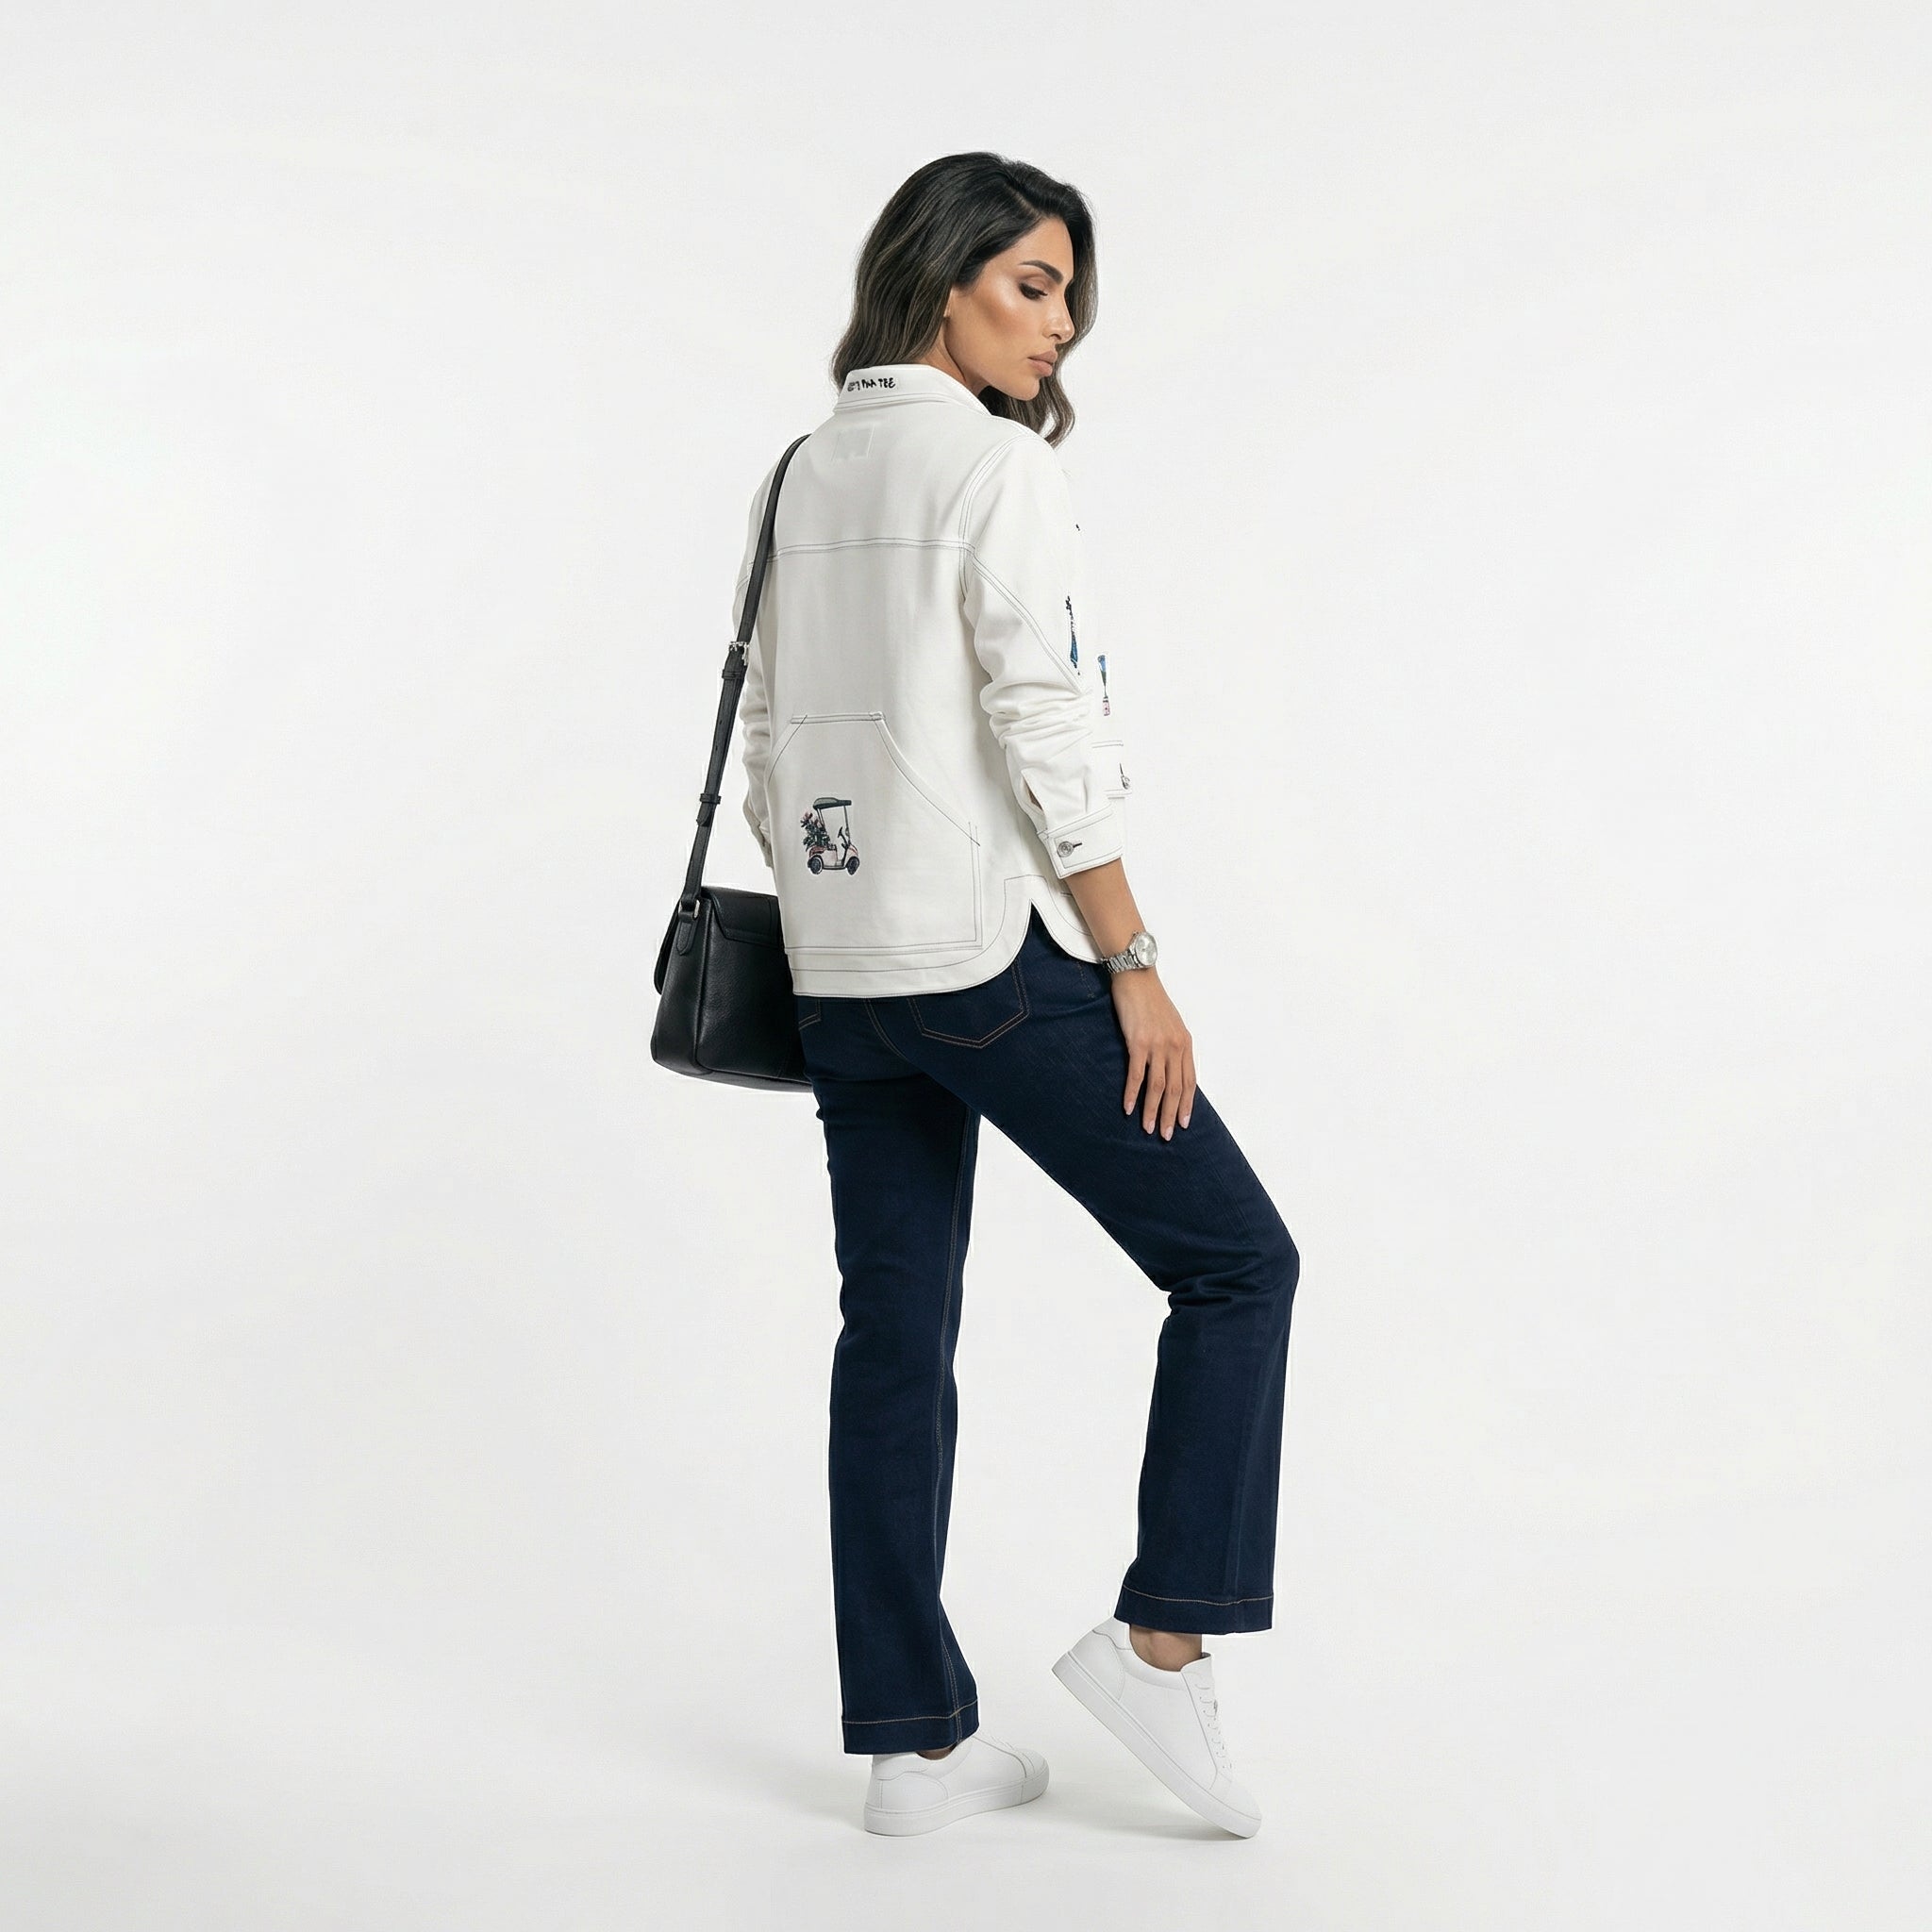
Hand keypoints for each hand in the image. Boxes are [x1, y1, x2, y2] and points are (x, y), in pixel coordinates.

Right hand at [1110, 969, 1195, 1137]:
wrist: (1137, 978)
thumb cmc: (1151, 1001)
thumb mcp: (1171, 1024)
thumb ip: (1173, 1046)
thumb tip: (1170, 1069)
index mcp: (1185, 1043)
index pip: (1189, 1081)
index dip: (1186, 1104)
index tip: (1182, 1123)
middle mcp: (1175, 1047)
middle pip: (1175, 1089)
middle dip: (1171, 1114)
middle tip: (1165, 1135)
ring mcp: (1157, 1045)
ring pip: (1158, 1087)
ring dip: (1153, 1110)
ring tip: (1148, 1128)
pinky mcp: (1138, 1043)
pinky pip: (1137, 1075)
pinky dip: (1133, 1094)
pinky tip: (1129, 1108)